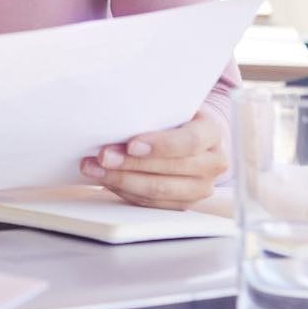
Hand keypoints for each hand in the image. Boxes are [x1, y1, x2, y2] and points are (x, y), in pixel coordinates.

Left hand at [81, 110, 225, 209]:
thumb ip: (155, 109)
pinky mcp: (183, 203)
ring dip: (122, 180)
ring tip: (95, 169)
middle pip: (170, 169)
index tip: (131, 144)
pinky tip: (106, 179)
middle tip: (103, 156)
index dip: (160, 145)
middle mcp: (212, 164)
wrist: (193, 135)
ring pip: (159, 191)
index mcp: (211, 133)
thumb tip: (119, 112)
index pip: (189, 142)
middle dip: (131, 164)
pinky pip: (152, 203)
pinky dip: (125, 191)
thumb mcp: (172, 104)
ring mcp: (200, 188)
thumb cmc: (177, 116)